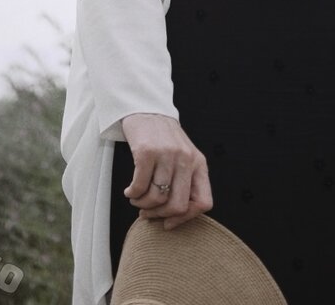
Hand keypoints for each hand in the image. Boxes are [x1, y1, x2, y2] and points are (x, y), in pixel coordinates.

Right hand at [120, 113, 212, 229]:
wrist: (148, 111)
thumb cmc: (165, 139)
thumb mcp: (184, 158)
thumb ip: (185, 183)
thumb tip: (173, 219)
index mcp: (199, 164)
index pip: (204, 202)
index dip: (185, 218)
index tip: (169, 222)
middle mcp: (186, 159)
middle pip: (178, 206)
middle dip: (159, 215)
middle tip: (147, 211)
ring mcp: (167, 155)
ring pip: (157, 198)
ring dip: (142, 204)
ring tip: (137, 198)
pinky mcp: (147, 152)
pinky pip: (140, 186)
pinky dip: (132, 194)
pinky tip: (130, 190)